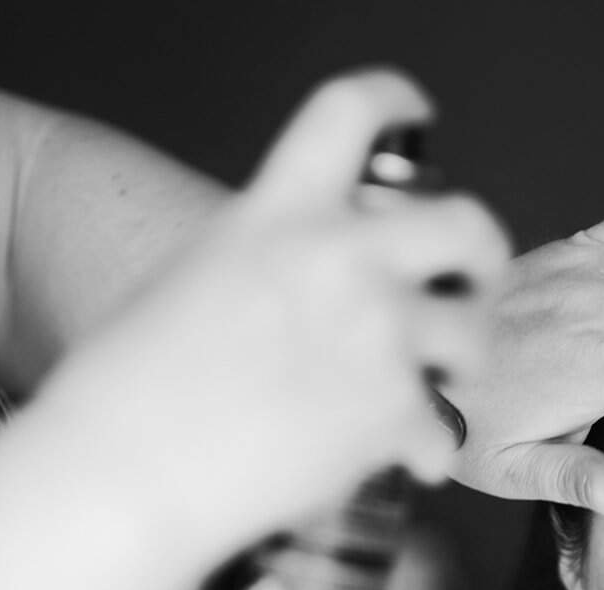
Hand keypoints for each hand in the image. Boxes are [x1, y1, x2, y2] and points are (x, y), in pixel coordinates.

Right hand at [60, 69, 510, 538]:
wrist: (122, 474)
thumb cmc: (126, 389)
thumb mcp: (190, 277)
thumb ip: (265, 256)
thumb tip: (306, 275)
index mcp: (277, 213)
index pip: (351, 111)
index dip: (393, 101)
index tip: (414, 113)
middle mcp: (339, 260)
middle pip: (466, 223)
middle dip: (481, 258)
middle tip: (469, 286)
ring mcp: (374, 336)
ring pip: (472, 336)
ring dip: (461, 364)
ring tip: (437, 386)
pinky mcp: (389, 414)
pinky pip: (442, 432)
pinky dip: (426, 453)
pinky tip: (403, 461)